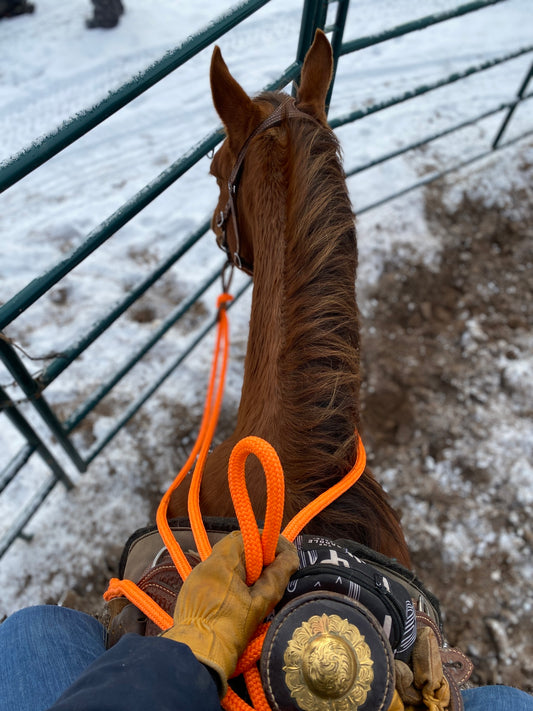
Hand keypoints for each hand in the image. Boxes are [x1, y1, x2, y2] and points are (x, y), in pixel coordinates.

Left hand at [162, 530, 298, 695]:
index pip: (248, 537)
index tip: (285, 556)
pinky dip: (230, 581)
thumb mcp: (260, 604)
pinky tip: (238, 599)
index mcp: (221, 562)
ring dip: (244, 569)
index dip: (269, 542)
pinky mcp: (191, 593)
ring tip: (258, 589)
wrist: (197, 657)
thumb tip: (290, 557)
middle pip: (235, 548)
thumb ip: (277, 576)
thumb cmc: (230, 630)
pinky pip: (215, 578)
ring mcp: (196, 578)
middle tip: (273, 572)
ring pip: (225, 563)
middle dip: (258, 557)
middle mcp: (205, 564)